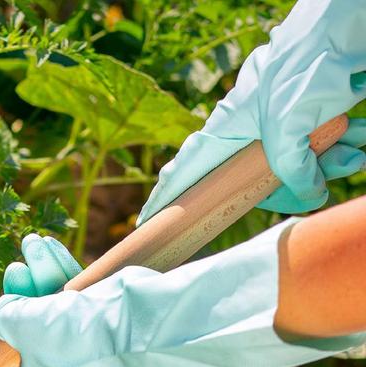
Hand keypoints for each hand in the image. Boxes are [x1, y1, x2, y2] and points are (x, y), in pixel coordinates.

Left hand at [0, 234, 100, 366]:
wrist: (134, 324)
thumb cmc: (73, 338)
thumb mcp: (20, 325)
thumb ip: (3, 317)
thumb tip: (5, 311)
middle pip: (25, 340)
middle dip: (15, 303)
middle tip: (13, 274)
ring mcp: (82, 346)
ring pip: (50, 311)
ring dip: (37, 276)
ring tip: (30, 244)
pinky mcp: (101, 322)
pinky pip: (74, 297)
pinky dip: (60, 271)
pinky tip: (47, 246)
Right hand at [139, 0, 365, 222]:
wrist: (351, 14)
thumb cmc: (312, 60)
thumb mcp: (293, 123)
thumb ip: (291, 169)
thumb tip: (309, 196)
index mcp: (230, 122)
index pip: (188, 166)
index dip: (167, 196)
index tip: (148, 220)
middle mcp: (250, 120)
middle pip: (254, 174)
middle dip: (292, 183)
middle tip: (320, 186)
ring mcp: (279, 112)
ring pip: (293, 160)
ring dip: (326, 162)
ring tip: (354, 152)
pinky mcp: (309, 105)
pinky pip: (318, 141)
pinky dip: (340, 146)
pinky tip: (358, 140)